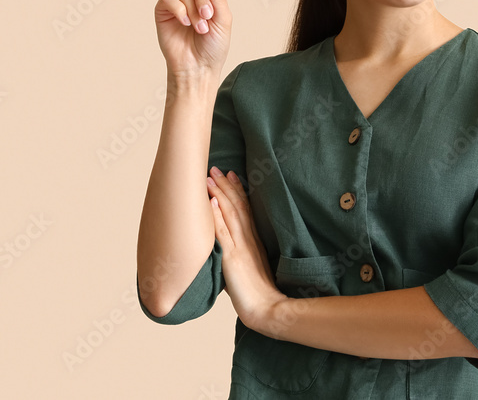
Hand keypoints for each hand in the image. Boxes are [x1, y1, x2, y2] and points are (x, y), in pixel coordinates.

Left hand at [206, 167, 285, 333]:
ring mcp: (241, 247)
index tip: (231, 174)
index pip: (245, 209)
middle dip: (225, 185)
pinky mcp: (233, 259)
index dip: (237, 190)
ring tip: (208, 178)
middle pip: (237, 205)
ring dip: (218, 194)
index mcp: (254, 241)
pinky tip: (210, 203)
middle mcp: (249, 239)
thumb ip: (243, 255)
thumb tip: (227, 251)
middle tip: (215, 168)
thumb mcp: (253, 268)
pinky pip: (223, 234)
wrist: (269, 309)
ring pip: (229, 214)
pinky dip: (216, 216)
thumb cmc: (260, 295)